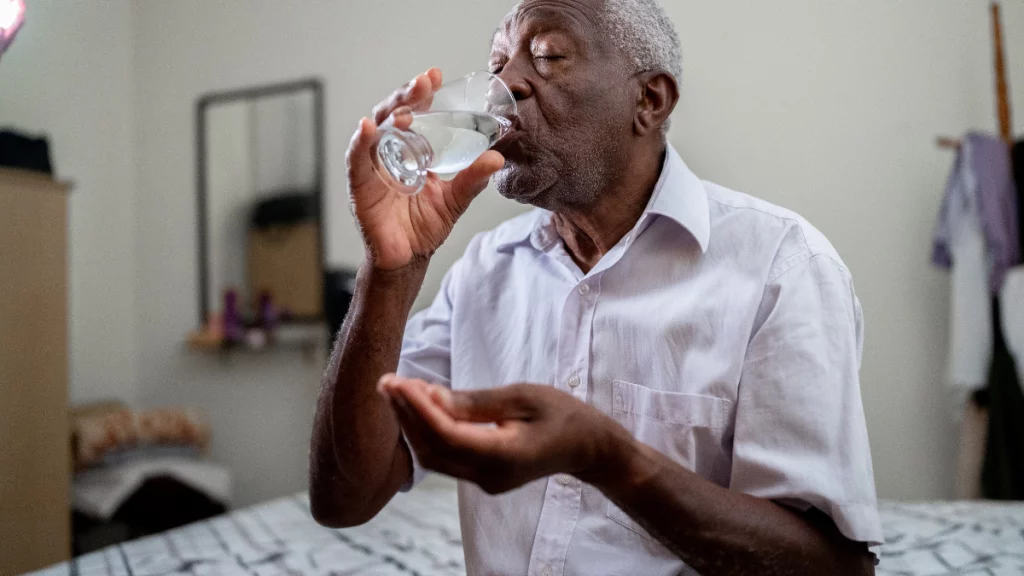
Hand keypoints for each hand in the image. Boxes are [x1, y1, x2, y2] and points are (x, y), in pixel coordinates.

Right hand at [347, 68, 504, 270]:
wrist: (408, 259)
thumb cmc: (424, 227)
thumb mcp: (454, 199)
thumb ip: (473, 179)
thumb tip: (496, 158)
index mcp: (409, 150)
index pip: (413, 114)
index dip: (421, 95)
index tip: (435, 76)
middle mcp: (387, 153)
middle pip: (392, 115)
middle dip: (407, 96)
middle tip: (424, 83)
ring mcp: (372, 168)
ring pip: (374, 132)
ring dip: (388, 115)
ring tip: (406, 107)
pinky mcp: (360, 187)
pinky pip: (357, 162)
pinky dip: (360, 144)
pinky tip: (367, 128)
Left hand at [378, 374, 624, 493]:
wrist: (587, 447)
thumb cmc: (562, 414)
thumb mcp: (523, 397)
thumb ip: (476, 402)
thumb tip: (432, 397)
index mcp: (503, 456)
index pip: (446, 435)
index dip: (418, 409)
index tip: (398, 382)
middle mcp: (488, 476)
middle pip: (432, 449)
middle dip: (406, 415)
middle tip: (386, 381)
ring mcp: (484, 481)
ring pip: (433, 457)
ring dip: (412, 424)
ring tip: (396, 391)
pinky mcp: (481, 476)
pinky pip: (445, 457)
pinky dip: (428, 432)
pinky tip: (419, 407)